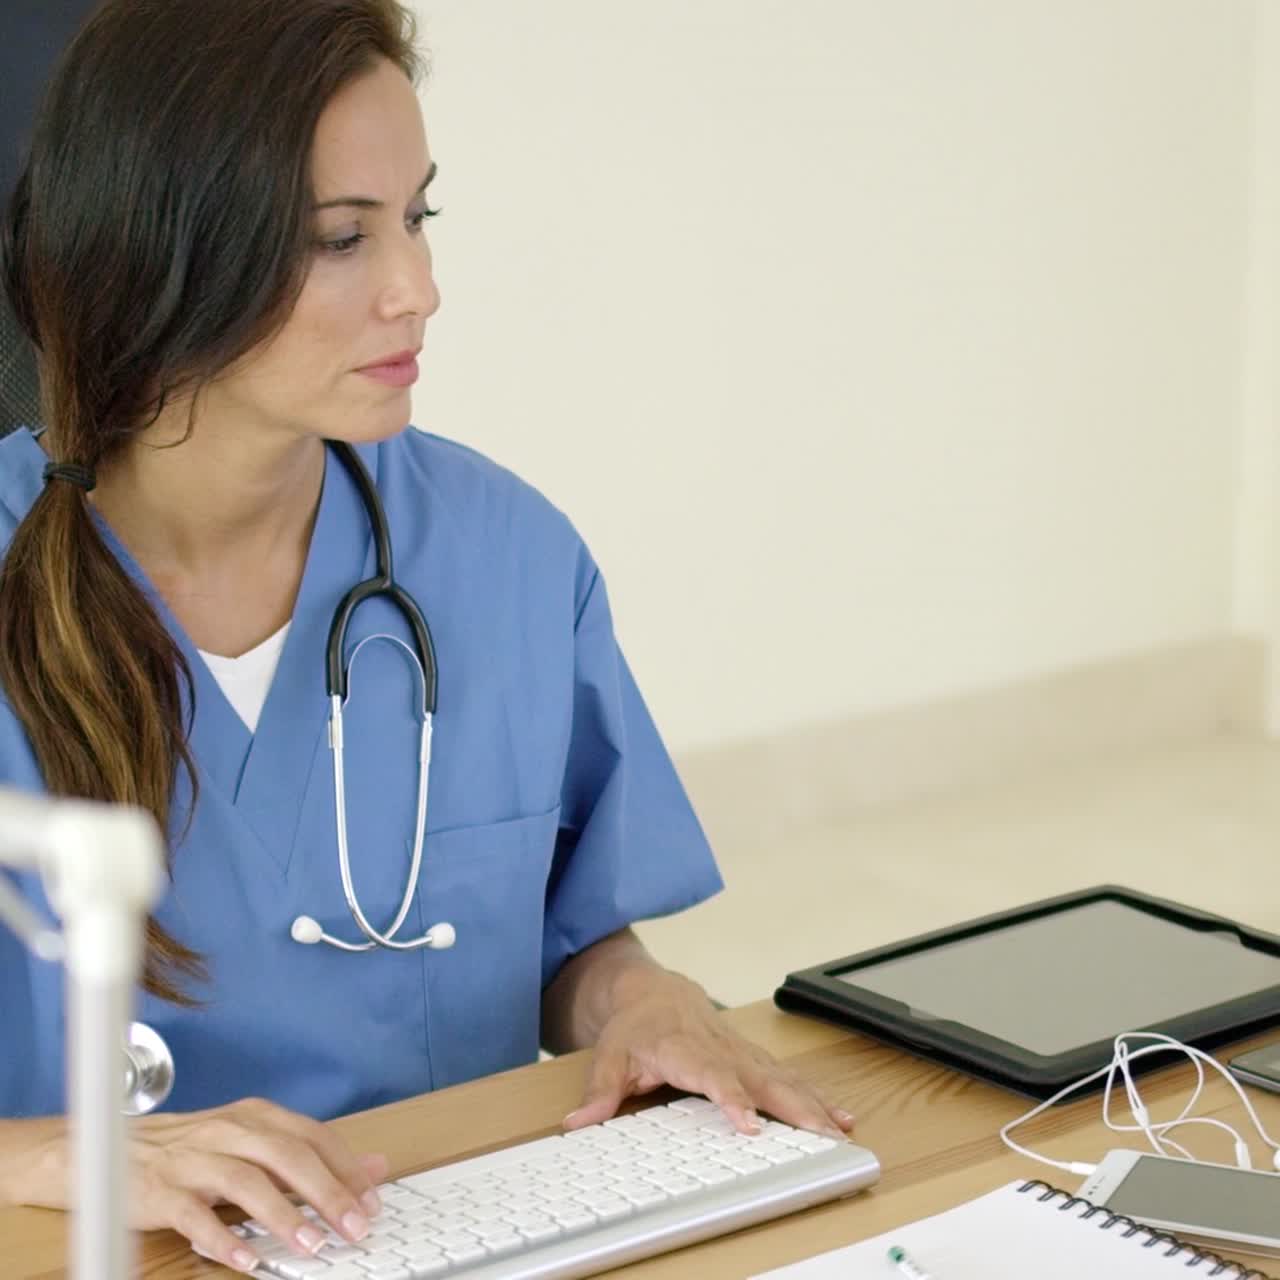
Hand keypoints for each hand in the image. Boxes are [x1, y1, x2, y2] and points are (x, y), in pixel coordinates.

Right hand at [12, 1097, 387, 1272]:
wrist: (108, 1148)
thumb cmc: (192, 1150)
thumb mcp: (253, 1144)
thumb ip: (311, 1157)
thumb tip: (375, 1168)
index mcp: (256, 1116)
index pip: (313, 1137)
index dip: (346, 1169)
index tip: (372, 1202)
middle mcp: (229, 1130)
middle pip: (288, 1156)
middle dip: (327, 1192)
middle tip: (354, 1227)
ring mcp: (194, 1159)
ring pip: (247, 1182)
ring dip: (283, 1216)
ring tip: (311, 1245)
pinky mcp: (162, 1191)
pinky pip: (195, 1216)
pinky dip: (223, 1239)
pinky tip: (247, 1260)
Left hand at [564, 969, 855, 1138]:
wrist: (654, 993)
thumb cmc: (635, 1027)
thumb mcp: (608, 1056)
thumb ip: (598, 1092)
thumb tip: (577, 1123)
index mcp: (684, 1047)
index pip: (712, 1075)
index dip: (732, 1099)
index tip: (750, 1124)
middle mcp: (720, 1048)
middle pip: (761, 1078)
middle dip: (792, 1107)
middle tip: (820, 1135)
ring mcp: (742, 1052)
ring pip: (782, 1078)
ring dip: (813, 1104)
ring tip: (841, 1130)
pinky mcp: (755, 1058)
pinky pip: (789, 1078)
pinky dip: (817, 1097)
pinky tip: (841, 1117)